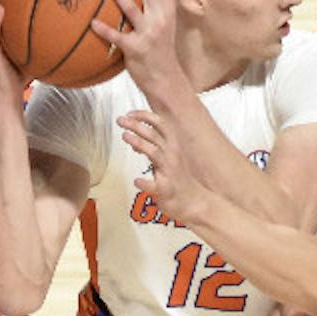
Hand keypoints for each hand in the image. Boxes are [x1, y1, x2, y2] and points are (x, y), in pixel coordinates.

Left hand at [90, 0, 180, 87]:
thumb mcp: (163, 27)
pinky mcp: (135, 48)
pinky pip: (117, 35)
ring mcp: (148, 33)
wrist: (166, 79)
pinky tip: (92, 23)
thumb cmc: (160, 52)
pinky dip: (104, 29)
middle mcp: (160, 19)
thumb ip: (154, 9)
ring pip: (131, 9)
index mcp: (168, 12)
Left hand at [117, 106, 207, 221]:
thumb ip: (152, 147)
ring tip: (125, 136)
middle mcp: (172, 157)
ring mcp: (169, 173)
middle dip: (136, 125)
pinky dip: (145, 182)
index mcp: (172, 147)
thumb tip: (133, 138)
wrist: (195, 202)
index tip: (129, 113)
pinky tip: (137, 181)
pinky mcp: (166, 190)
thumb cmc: (179, 180)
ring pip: (154, 153)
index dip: (144, 116)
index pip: (160, 125)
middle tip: (121, 120)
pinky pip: (155, 186)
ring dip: (139, 143)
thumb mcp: (168, 158)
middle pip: (154, 135)